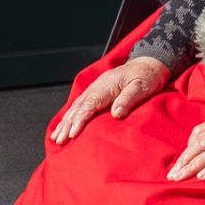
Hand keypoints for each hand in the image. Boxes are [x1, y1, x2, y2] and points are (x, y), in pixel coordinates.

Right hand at [51, 55, 170, 143]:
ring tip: (56, 136)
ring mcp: (95, 88)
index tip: (72, 134)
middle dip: (67, 124)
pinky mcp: (97, 91)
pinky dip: (70, 115)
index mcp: (107, 85)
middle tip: (59, 140)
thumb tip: (116, 114)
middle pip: (78, 107)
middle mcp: (97, 86)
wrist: (147, 64)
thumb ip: (128, 100)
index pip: (89, 105)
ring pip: (76, 106)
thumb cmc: (146, 76)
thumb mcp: (142, 87)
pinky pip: (80, 104)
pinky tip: (64, 124)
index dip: (80, 120)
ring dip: (65, 121)